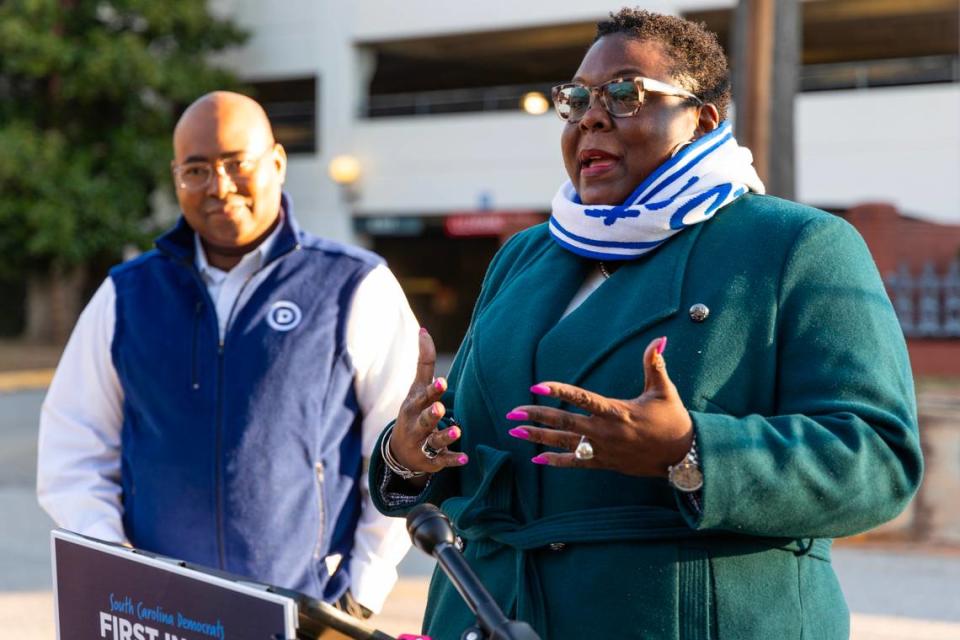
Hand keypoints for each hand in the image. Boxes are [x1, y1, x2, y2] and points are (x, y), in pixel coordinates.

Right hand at [390, 328, 468, 478]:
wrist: (400, 450)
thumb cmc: (414, 410)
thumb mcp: (416, 388)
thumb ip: (423, 361)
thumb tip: (423, 330)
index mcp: (414, 405)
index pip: (423, 396)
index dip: (433, 390)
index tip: (443, 382)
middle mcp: (417, 424)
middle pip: (424, 419)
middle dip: (432, 414)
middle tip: (440, 408)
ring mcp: (423, 443)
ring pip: (434, 441)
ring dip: (446, 436)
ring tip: (457, 431)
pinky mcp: (431, 460)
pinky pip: (442, 461)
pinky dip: (452, 460)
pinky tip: (465, 458)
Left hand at [506, 336, 692, 476]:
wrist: (683, 457)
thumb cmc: (673, 420)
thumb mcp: (665, 390)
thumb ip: (655, 364)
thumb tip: (659, 339)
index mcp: (616, 411)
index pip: (582, 398)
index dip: (558, 391)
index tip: (537, 386)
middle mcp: (605, 431)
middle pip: (564, 422)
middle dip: (537, 416)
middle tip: (512, 412)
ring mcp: (602, 449)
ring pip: (564, 442)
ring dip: (538, 437)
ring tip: (515, 432)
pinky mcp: (604, 463)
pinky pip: (575, 463)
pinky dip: (555, 461)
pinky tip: (536, 458)